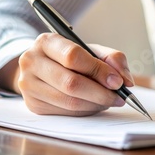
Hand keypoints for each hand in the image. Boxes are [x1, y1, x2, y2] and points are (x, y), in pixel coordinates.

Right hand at [8, 33, 133, 115]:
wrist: (41, 67)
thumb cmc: (69, 57)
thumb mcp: (90, 50)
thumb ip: (112, 58)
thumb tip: (126, 80)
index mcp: (46, 42)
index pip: (73, 56)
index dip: (99, 71)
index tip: (118, 82)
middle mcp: (32, 62)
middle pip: (71, 83)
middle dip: (101, 93)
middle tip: (119, 97)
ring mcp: (29, 85)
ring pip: (69, 101)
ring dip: (95, 104)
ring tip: (109, 101)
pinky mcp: (33, 105)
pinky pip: (66, 112)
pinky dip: (86, 111)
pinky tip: (94, 104)